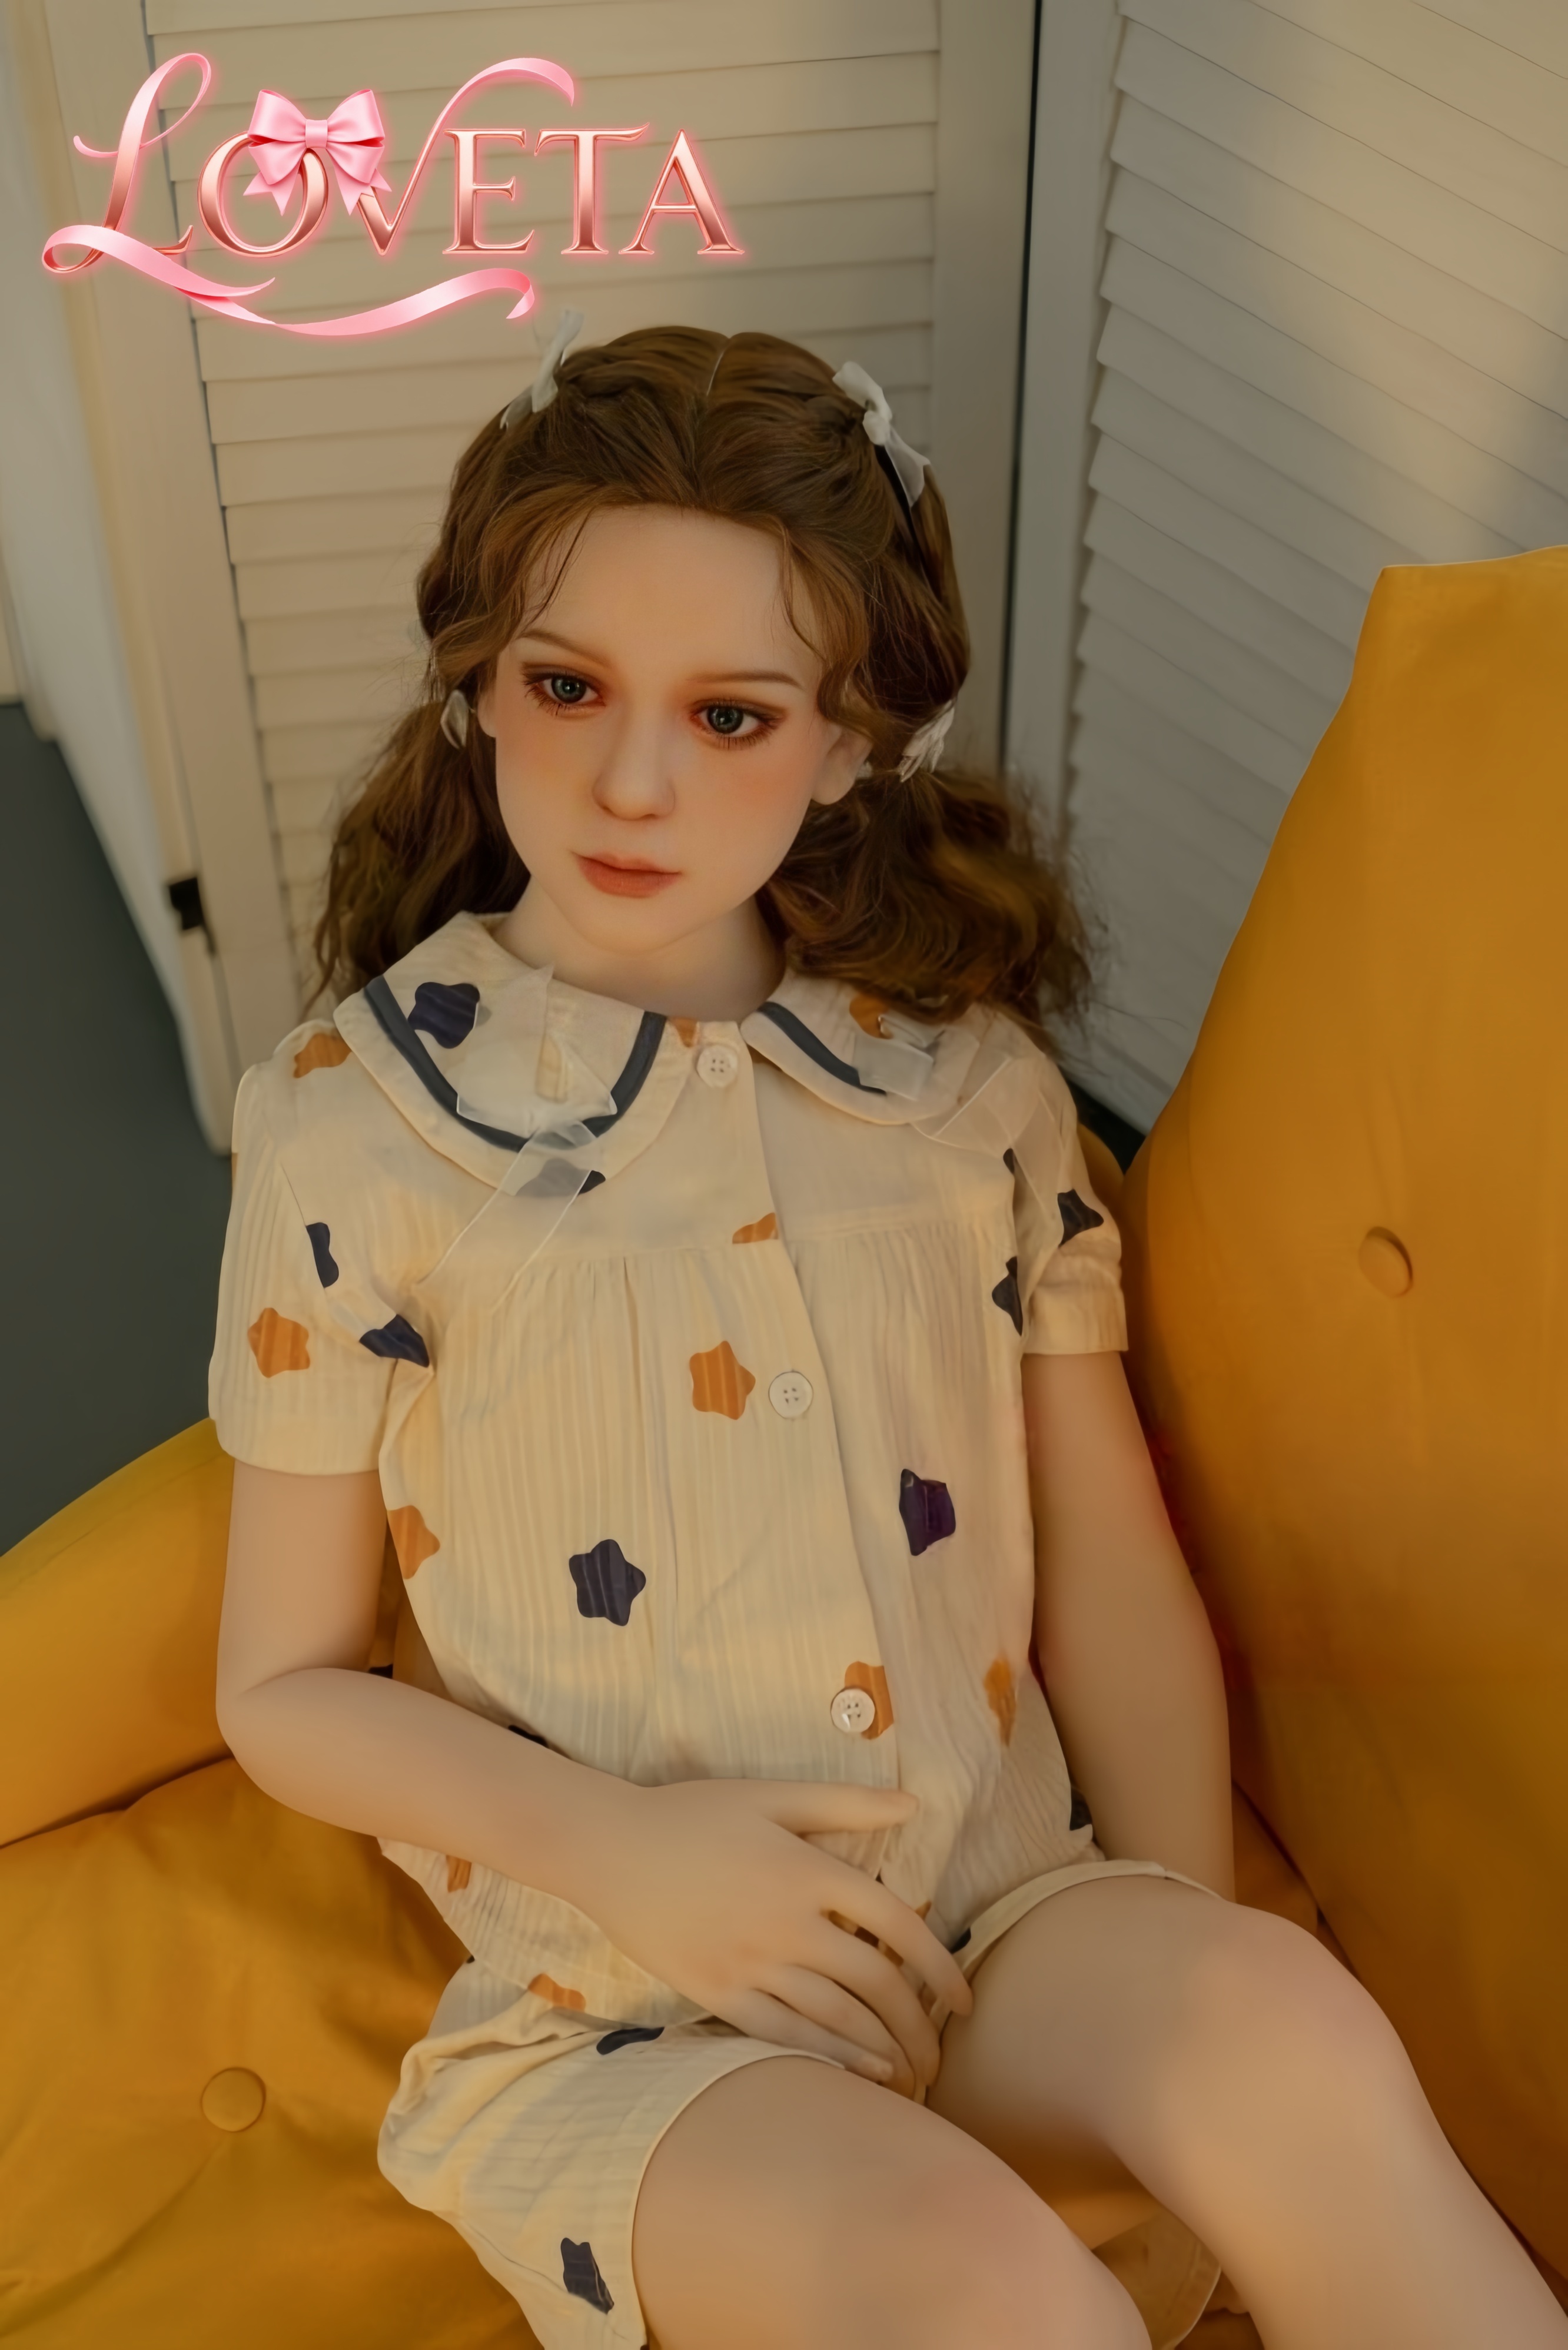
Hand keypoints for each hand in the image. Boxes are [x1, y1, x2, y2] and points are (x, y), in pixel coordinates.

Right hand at [580, 1778, 973, 2096]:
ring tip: (913, 2074)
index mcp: (808, 1871)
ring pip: (836, 2017)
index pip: (898, 1925)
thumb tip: (914, 1805)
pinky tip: (861, 2076)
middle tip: (942, 2052)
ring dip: (884, 2049)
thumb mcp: (770, 1795)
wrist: (609, 1848)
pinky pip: (785, 2035)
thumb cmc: (693, 1814)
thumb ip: (843, 1803)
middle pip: (876, 1983)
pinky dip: (829, 2057)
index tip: (964, 1999)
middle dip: (919, 2025)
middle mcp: (788, 1924)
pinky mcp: (717, 1992)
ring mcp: (751, 1963)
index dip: (940, 1966)